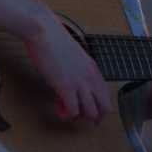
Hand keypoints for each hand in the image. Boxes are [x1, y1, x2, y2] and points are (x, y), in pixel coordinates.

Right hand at [22, 8, 112, 124]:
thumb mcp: (74, 57)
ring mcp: (79, 82)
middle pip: (103, 108)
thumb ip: (78, 70)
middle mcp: (91, 77)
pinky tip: (59, 109)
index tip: (92, 113)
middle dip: (94, 118)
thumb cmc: (55, 40)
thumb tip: (73, 82)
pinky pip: (72, 110)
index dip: (101, 108)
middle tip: (82, 120)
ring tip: (67, 112)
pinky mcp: (65, 86)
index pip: (106, 96)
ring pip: (89, 112)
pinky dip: (66, 114)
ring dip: (79, 117)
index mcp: (94, 69)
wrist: (44, 31)